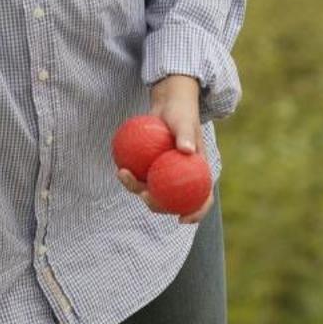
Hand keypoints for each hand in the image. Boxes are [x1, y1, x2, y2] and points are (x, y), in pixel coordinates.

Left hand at [116, 73, 213, 223]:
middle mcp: (181, 178)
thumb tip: (187, 151)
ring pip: (151, 190)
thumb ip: (186, 135)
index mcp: (197, 173)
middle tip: (144, 196)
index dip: (196, 213)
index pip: (202, 198)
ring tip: (123, 174)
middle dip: (156, 205)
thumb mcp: (184, 122)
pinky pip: (139, 176)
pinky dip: (129, 175)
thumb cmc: (181, 112)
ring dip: (135, 188)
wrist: (167, 104)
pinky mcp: (149, 168)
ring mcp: (164, 174)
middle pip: (171, 202)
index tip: (182, 219)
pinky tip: (120, 169)